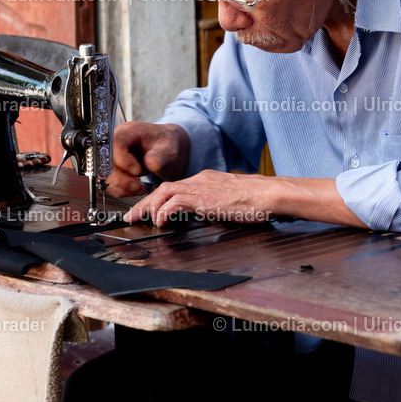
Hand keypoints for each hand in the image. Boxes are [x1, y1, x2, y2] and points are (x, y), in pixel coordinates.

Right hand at [108, 122, 189, 197]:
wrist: (163, 148)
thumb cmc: (164, 144)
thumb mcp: (168, 148)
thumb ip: (160, 156)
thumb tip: (151, 164)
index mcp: (129, 131)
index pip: (116, 142)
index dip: (123, 159)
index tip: (137, 171)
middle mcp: (115, 141)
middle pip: (105, 161)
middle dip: (121, 179)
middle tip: (137, 186)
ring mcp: (110, 154)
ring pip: (103, 174)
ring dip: (120, 187)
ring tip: (138, 189)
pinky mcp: (110, 167)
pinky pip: (108, 181)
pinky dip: (120, 189)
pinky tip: (133, 189)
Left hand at [123, 170, 275, 226]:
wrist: (269, 193)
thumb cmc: (257, 200)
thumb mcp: (230, 201)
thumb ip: (216, 205)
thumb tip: (208, 215)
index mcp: (206, 179)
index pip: (174, 187)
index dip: (157, 199)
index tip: (147, 210)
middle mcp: (200, 179)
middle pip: (162, 188)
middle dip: (144, 203)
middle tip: (131, 217)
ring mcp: (200, 186)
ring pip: (163, 192)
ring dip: (149, 208)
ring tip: (142, 221)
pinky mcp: (202, 197)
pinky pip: (174, 202)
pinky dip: (163, 212)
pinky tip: (161, 222)